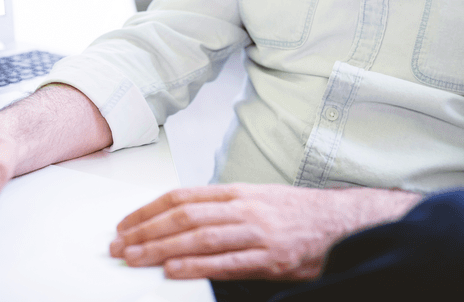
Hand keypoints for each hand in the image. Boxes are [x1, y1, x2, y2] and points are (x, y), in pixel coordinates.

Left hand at [108, 184, 421, 280]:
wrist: (344, 224)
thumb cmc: (299, 215)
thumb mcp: (258, 201)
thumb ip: (222, 209)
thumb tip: (180, 222)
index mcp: (237, 191)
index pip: (182, 197)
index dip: (148, 210)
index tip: (125, 223)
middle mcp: (243, 207)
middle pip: (183, 217)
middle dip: (145, 230)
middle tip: (119, 244)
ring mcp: (257, 231)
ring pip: (199, 237)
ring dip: (160, 248)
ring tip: (134, 257)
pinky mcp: (271, 257)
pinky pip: (227, 261)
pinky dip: (196, 266)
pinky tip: (172, 271)